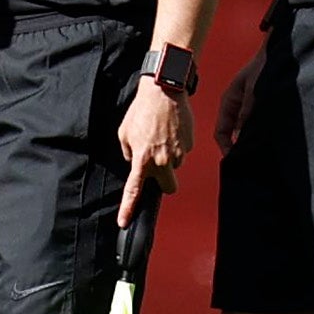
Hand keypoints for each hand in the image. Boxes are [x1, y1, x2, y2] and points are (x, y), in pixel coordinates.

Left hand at [115, 77, 189, 224]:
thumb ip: (128, 152)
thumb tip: (134, 161)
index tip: (124, 222)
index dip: (128, 209)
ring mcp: (178, 153)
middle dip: (164, 182)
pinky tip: (171, 129)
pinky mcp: (189, 144)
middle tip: (159, 166)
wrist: (164, 90)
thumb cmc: (141, 110)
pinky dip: (177, 145)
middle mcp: (162, 160)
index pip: (134, 190)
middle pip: (169, 187)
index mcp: (142, 159)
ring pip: (176, 166)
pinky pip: (183, 151)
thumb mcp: (124, 132)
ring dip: (169, 157)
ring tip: (162, 135)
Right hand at [213, 47, 265, 154]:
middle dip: (238, 146)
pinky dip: (259, 132)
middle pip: (232, 134)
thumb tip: (242, 135)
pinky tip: (268, 138)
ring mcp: (248, 107)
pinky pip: (255, 124)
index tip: (234, 159)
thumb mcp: (254, 90)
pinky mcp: (260, 107)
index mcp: (228, 101)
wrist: (277, 52)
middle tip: (249, 158)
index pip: (220, 132)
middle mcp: (237, 107)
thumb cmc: (263, 65)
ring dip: (250, 139)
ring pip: (245, 130)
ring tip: (259, 150)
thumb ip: (248, 112)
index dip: (226, 147)